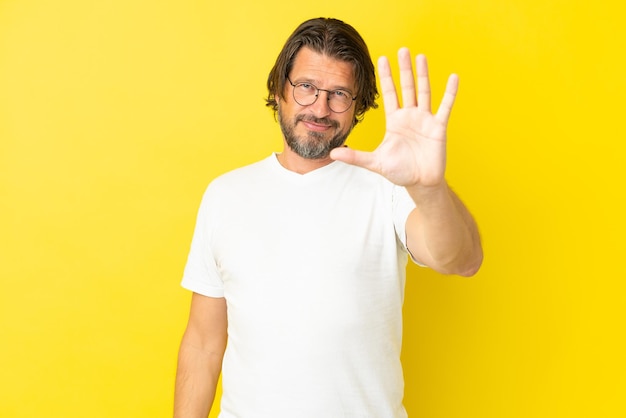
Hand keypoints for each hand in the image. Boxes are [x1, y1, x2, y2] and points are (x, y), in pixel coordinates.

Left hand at [330, 48, 457, 188]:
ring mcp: (425, 120)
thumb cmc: (399, 171)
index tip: (382, 58)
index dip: (386, 77)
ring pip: (424, 92)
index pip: (389, 94)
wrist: (420, 183)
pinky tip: (453, 78)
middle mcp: (410, 116)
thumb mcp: (375, 163)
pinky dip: (450, 93)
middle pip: (407, 87)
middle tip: (402, 49)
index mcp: (395, 121)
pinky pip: (445, 107)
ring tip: (421, 57)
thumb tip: (332, 154)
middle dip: (404, 69)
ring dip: (423, 75)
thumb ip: (355, 157)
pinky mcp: (438, 127)